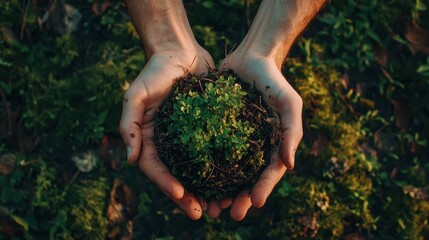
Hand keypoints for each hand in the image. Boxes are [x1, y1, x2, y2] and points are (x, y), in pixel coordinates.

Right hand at [119, 47, 213, 219]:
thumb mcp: (136, 94)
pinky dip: (221, 170)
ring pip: (196, 171)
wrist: (181, 52)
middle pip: (177, 176)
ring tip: (220, 206)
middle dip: (187, 196)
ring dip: (206, 190)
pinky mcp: (207, 131)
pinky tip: (234, 182)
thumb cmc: (155, 71)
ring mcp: (188, 139)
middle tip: (202, 213)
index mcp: (149, 139)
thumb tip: (129, 160)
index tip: (182, 194)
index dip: (166, 183)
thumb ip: (129, 125)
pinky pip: (213, 154)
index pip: (155, 168)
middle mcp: (168, 144)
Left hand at [216, 50, 303, 220]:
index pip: (269, 173)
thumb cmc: (274, 81)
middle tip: (229, 214)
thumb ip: (292, 132)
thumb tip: (289, 165)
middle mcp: (253, 148)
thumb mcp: (289, 103)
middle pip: (247, 179)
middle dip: (240, 198)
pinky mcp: (216, 131)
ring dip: (220, 192)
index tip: (254, 203)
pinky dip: (203, 169)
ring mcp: (234, 141)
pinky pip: (209, 153)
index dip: (263, 189)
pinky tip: (194, 181)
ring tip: (210, 208)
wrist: (250, 59)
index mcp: (273, 145)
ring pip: (227, 172)